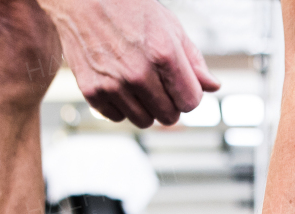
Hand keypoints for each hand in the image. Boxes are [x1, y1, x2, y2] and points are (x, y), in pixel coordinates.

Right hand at [40, 0, 219, 127]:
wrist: (82, 0)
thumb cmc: (128, 9)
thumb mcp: (169, 27)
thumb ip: (194, 60)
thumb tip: (213, 86)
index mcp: (163, 54)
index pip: (191, 102)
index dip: (188, 94)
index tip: (180, 84)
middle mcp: (138, 73)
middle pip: (169, 116)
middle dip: (169, 103)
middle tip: (158, 83)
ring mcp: (113, 85)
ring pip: (144, 121)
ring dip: (145, 107)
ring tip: (138, 83)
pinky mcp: (92, 92)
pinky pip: (118, 117)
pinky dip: (121, 106)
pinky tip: (118, 84)